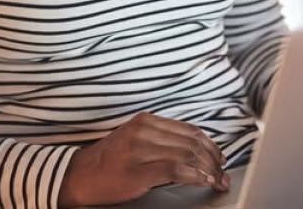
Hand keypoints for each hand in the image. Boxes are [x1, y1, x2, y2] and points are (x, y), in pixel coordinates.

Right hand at [58, 113, 230, 206]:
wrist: (79, 176)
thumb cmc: (109, 162)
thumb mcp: (135, 140)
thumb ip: (162, 140)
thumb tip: (197, 150)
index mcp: (145, 121)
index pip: (189, 130)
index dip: (210, 145)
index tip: (220, 158)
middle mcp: (143, 130)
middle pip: (191, 142)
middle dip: (213, 160)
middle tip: (223, 173)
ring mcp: (139, 149)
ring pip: (187, 155)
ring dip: (208, 170)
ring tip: (217, 180)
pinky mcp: (138, 170)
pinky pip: (176, 170)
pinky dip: (195, 176)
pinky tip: (204, 181)